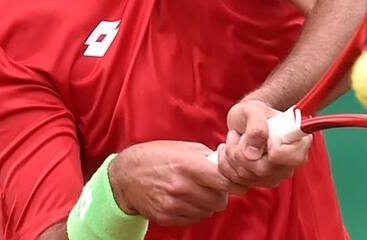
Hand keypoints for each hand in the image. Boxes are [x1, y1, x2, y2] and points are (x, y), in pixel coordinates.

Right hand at [109, 140, 245, 226]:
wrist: (127, 174)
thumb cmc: (157, 156)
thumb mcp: (182, 147)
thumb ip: (207, 156)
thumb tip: (228, 163)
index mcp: (188, 165)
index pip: (223, 181)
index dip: (235, 183)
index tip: (239, 183)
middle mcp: (181, 186)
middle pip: (219, 201)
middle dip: (221, 194)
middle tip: (213, 186)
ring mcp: (173, 204)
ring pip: (207, 212)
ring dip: (207, 203)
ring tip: (196, 191)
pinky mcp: (166, 216)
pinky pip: (193, 219)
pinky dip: (194, 211)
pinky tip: (185, 199)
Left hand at [216, 99, 312, 187]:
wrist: (244, 121)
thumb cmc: (253, 112)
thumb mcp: (254, 110)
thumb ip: (256, 125)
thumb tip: (252, 152)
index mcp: (300, 142)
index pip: (295, 157)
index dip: (275, 149)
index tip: (263, 135)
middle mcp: (290, 163)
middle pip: (264, 169)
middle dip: (242, 151)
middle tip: (238, 134)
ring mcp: (275, 175)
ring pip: (247, 176)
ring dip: (231, 155)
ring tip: (234, 138)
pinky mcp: (259, 183)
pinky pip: (237, 182)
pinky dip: (226, 165)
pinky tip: (228, 151)